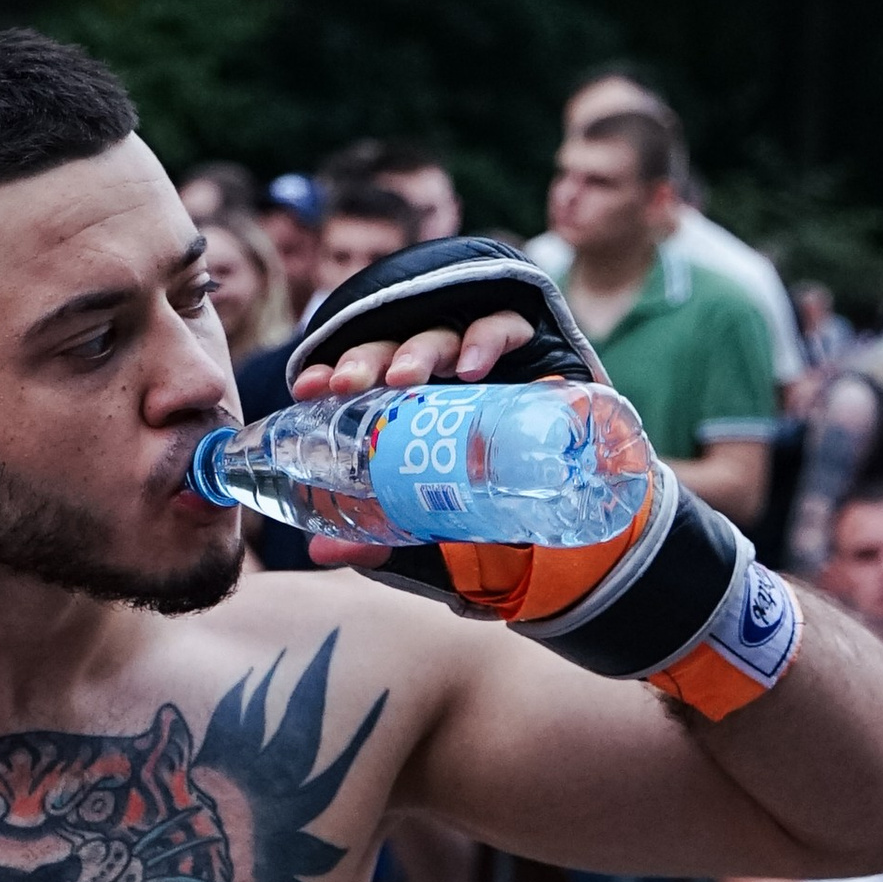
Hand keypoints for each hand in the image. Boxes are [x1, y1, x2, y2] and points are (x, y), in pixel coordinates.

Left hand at [296, 306, 540, 569]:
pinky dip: (486, 338)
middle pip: (392, 352)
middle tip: (348, 385)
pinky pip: (504, 326)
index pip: (362, 379)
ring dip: (417, 351)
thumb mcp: (433, 524)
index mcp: (409, 405)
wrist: (574, 502)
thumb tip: (320, 554)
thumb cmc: (492, 508)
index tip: (308, 388)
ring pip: (439, 336)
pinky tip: (472, 365)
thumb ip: (380, 537)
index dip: (332, 375)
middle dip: (365, 362)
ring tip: (405, 379)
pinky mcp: (529, 348)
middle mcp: (439, 377)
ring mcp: (480, 360)